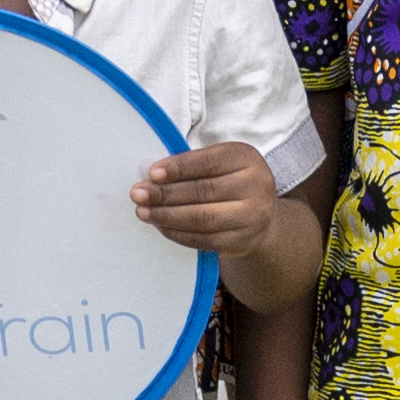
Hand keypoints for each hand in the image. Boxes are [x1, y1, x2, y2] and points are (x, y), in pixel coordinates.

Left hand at [129, 143, 285, 261]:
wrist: (261, 215)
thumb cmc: (229, 181)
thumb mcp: (221, 163)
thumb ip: (191, 165)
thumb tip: (151, 175)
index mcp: (247, 159)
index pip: (209, 162)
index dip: (179, 168)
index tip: (152, 174)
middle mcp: (256, 186)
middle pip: (204, 191)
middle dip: (165, 194)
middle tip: (138, 194)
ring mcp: (252, 216)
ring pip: (203, 218)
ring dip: (168, 216)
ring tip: (144, 212)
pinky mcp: (242, 241)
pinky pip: (205, 240)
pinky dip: (179, 234)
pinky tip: (161, 226)